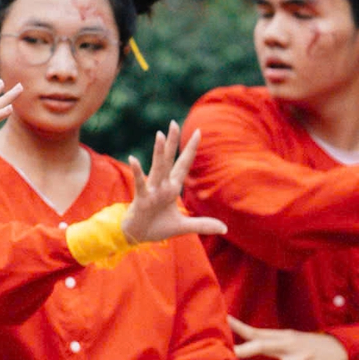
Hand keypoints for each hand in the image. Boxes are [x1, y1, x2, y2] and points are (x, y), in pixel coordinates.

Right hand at [121, 122, 229, 244]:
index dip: (191, 150)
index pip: (184, 165)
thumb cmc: (158, 227)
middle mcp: (163, 185)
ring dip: (159, 152)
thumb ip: (203, 225)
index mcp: (172, 188)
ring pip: (158, 168)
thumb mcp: (183, 226)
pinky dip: (138, 172)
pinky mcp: (142, 199)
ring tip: (161, 135)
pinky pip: (141, 184)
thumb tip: (225, 229)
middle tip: (173, 123)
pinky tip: (134, 159)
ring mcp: (152, 191)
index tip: (199, 131)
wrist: (137, 236)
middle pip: (170, 160)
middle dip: (173, 142)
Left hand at [231, 318, 349, 359]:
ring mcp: (302, 358)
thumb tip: (245, 343)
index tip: (223, 321)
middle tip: (233, 353)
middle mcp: (290, 345)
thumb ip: (270, 342)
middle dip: (249, 349)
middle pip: (266, 345)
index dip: (239, 328)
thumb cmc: (310, 346)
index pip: (256, 332)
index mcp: (282, 338)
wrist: (343, 349)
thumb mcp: (291, 340)